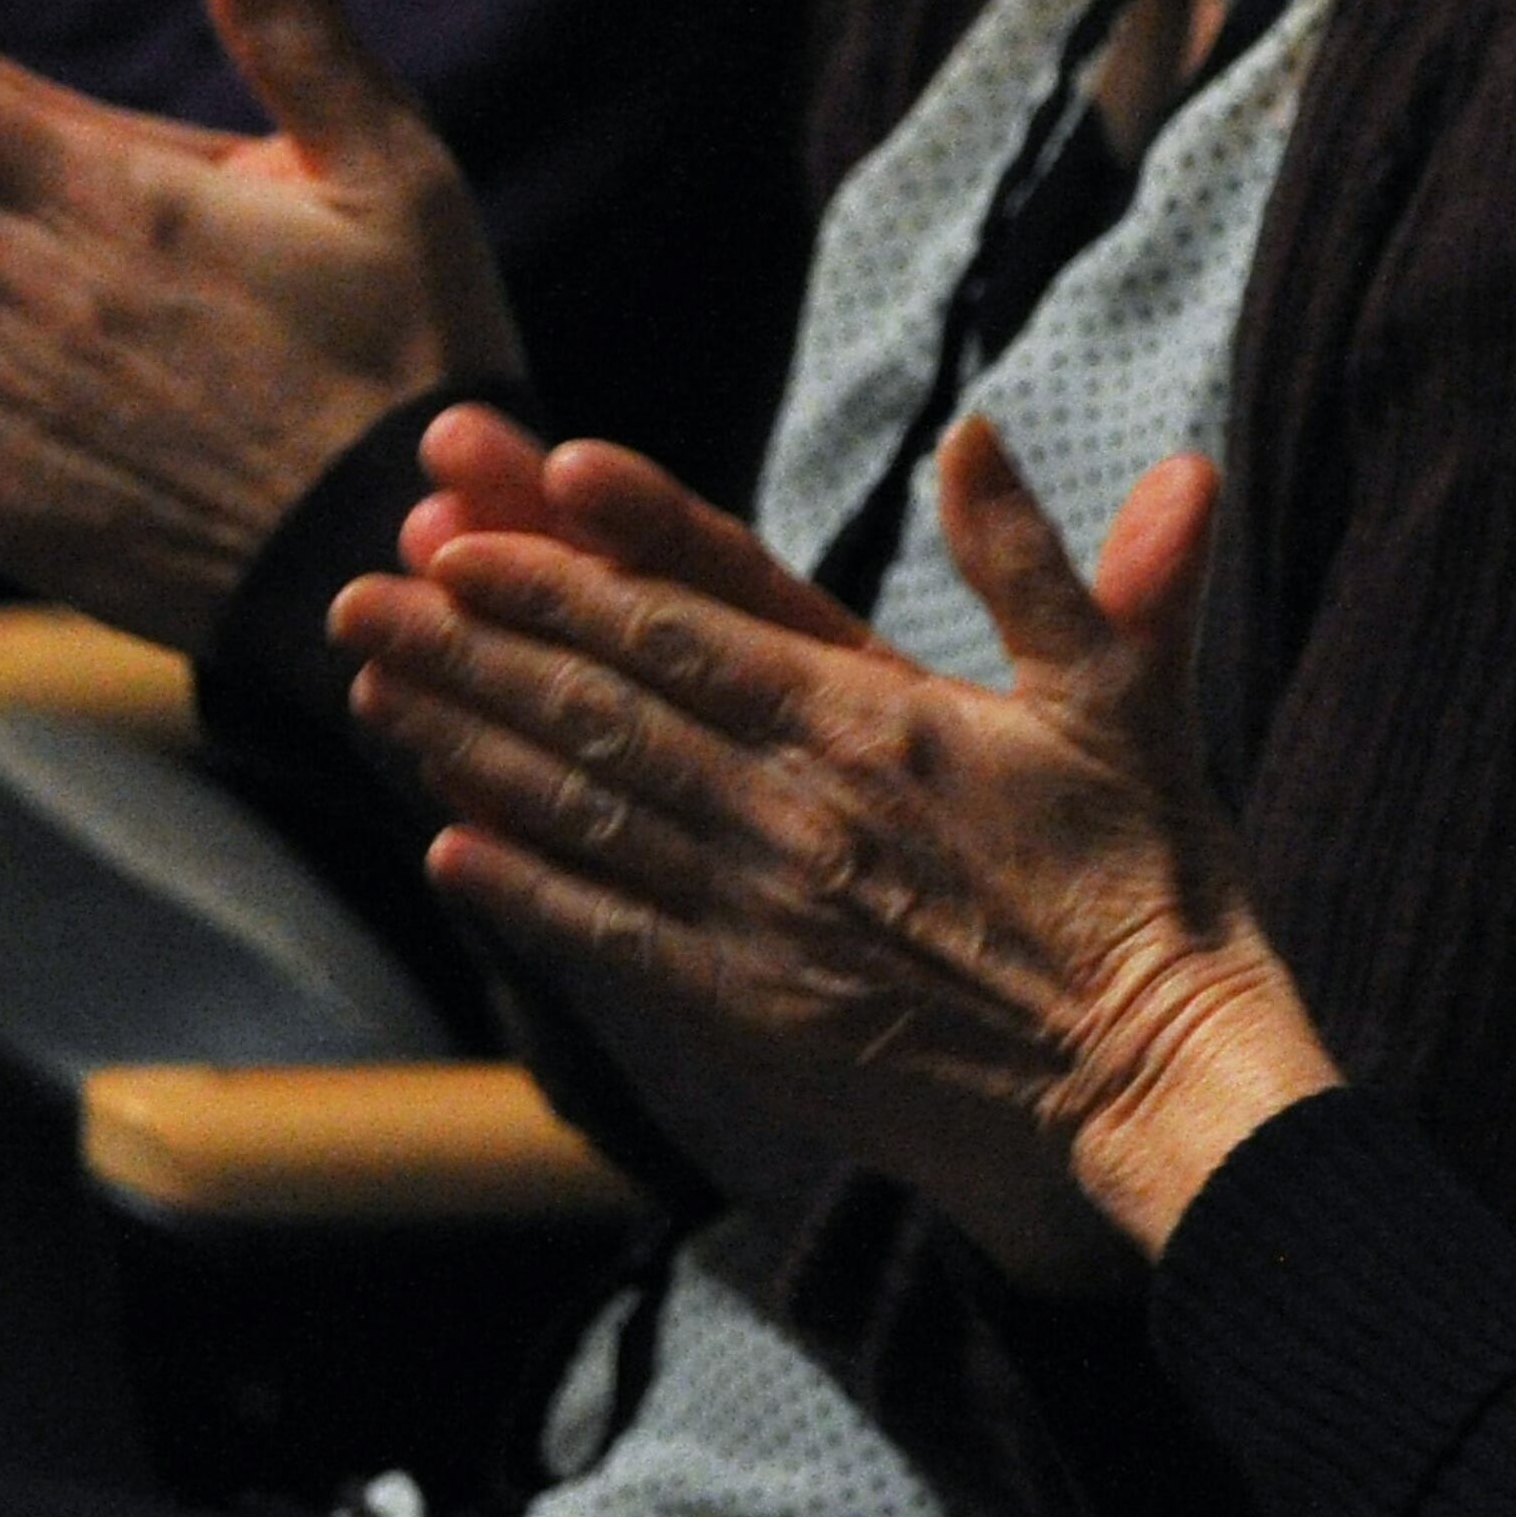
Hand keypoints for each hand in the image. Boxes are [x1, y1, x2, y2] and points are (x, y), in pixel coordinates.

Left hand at [329, 407, 1344, 1287]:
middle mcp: (797, 812)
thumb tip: (976, 432)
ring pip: (587, 812)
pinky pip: (614, 939)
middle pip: (602, 709)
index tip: (466, 528)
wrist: (1153, 1084)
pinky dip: (526, 891)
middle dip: (473, 643)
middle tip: (362, 587)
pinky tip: (449, 850)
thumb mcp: (1119, 696)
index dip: (565, 574)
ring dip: (468, 747)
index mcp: (873, 719)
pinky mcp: (756, 1013)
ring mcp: (765, 917)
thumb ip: (1035, 562)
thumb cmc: (1150, 882)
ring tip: (371, 686)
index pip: (684, 628)